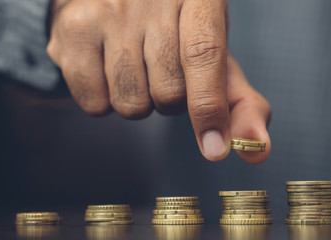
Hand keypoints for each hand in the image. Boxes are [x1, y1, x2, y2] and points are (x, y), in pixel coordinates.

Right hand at [47, 0, 270, 162]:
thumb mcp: (213, 57)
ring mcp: (109, 12)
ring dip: (139, 102)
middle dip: (170, 101)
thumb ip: (237, 101)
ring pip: (131, 104)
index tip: (214, 148)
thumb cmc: (171, 33)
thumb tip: (256, 150)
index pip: (204, 55)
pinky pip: (94, 104)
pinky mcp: (74, 30)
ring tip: (134, 69)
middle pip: (168, 93)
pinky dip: (105, 101)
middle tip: (162, 73)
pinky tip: (107, 71)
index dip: (209, 106)